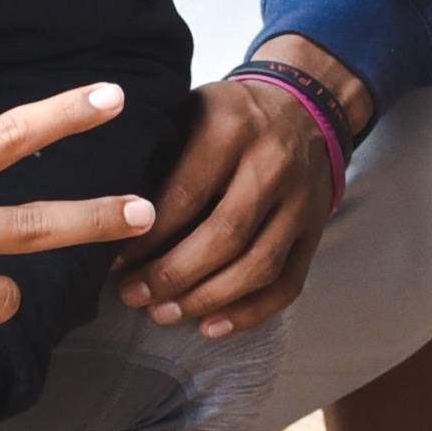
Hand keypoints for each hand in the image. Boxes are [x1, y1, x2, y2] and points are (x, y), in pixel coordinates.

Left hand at [117, 59, 353, 335]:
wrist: (304, 104)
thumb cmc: (230, 116)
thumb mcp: (192, 111)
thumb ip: (162, 156)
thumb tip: (115, 220)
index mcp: (232, 129)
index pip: (186, 195)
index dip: (148, 238)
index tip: (116, 263)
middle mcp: (272, 164)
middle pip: (225, 236)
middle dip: (173, 275)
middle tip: (134, 296)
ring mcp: (301, 199)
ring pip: (259, 265)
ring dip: (207, 299)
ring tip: (164, 313)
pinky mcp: (316, 228)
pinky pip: (288, 282)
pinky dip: (250, 313)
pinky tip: (211, 326)